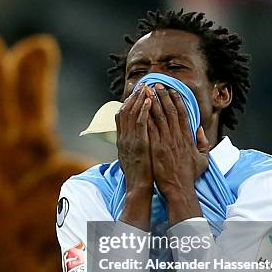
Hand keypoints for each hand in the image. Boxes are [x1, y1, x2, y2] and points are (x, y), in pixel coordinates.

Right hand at [115, 86, 153, 229]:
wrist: (138, 186)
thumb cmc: (139, 174)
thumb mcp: (130, 157)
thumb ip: (132, 145)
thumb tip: (134, 136)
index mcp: (122, 140)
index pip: (121, 116)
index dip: (127, 102)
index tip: (134, 92)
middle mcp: (124, 138)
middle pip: (125, 111)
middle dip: (133, 96)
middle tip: (141, 84)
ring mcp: (130, 140)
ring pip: (132, 114)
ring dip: (139, 99)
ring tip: (146, 87)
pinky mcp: (139, 144)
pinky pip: (141, 124)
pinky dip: (144, 111)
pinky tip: (149, 101)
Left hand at [147, 84, 208, 222]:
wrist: (179, 189)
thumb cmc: (189, 176)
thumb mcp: (203, 159)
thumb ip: (202, 143)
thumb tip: (199, 130)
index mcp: (188, 138)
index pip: (183, 114)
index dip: (177, 100)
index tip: (172, 90)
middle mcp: (177, 137)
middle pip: (170, 111)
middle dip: (163, 96)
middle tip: (157, 85)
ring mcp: (166, 142)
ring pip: (159, 117)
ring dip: (153, 103)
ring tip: (147, 91)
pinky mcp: (155, 148)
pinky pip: (150, 129)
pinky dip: (146, 117)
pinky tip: (140, 108)